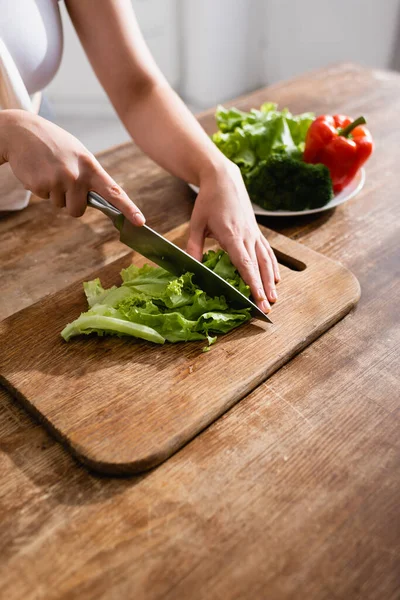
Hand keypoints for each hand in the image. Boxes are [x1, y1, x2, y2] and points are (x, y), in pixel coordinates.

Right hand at [1, 110, 144, 223]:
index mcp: (91, 166)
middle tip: (62, 183)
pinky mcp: (42, 185)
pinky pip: (45, 199)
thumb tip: (100, 200)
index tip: (140, 222)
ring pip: (61, 206)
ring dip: (54, 194)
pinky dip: (41, 189)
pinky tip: (39, 171)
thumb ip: (90, 176)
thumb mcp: (77, 154)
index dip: (129, 208)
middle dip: (71, 204)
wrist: (20, 131)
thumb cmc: (53, 144)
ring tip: (49, 171)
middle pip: (79, 210)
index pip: (114, 191)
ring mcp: (59, 180)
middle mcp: (78, 175)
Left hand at [187, 161, 279, 312]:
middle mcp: (247, 236)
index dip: (252, 284)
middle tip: (266, 309)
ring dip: (271, 280)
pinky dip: (273, 266)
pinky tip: (275, 278)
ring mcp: (254, 234)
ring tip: (274, 298)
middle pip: (258, 267)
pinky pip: (268, 252)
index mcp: (231, 235)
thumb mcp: (196, 223)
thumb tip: (190, 266)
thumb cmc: (208, 201)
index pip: (245, 264)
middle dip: (263, 289)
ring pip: (266, 260)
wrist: (224, 179)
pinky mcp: (256, 232)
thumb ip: (193, 246)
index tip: (257, 299)